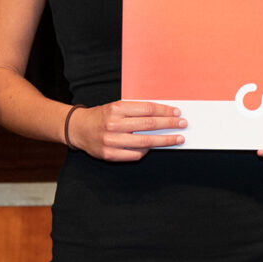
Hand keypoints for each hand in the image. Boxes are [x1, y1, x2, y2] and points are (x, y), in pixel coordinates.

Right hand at [70, 100, 186, 160]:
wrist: (79, 129)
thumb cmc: (102, 117)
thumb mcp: (117, 107)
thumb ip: (136, 110)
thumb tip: (163, 114)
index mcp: (117, 108)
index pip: (147, 109)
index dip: (164, 111)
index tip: (177, 112)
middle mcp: (114, 124)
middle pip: (148, 125)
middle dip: (169, 125)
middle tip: (183, 125)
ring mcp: (111, 141)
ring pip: (144, 141)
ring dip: (164, 140)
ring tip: (177, 139)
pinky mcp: (110, 154)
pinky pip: (135, 154)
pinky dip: (146, 150)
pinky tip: (153, 147)